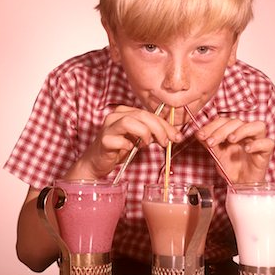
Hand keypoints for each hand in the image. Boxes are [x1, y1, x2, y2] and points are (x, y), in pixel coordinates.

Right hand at [65, 105, 182, 178]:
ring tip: (146, 144)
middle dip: (158, 129)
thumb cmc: (119, 148)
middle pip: (142, 115)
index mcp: (126, 112)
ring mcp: (108, 127)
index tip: (176, 136)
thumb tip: (173, 135)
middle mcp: (116, 116)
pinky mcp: (104, 140)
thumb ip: (154, 134)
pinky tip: (130, 149)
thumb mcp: (140, 139)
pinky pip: (119, 140)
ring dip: (144, 133)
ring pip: (129, 122)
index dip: (165, 125)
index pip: (150, 114)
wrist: (98, 162)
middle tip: (165, 142)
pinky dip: (128, 145)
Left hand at [195, 117, 273, 182]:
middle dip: (222, 130)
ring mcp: (258, 141)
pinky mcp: (266, 152)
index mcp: (234, 130)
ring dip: (242, 130)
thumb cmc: (231, 167)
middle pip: (237, 122)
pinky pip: (267, 143)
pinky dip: (257, 144)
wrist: (240, 184)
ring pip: (258, 126)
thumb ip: (209, 142)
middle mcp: (247, 132)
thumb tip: (199, 133)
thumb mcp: (216, 154)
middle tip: (211, 142)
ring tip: (231, 139)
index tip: (201, 135)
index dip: (212, 126)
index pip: (224, 120)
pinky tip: (247, 149)